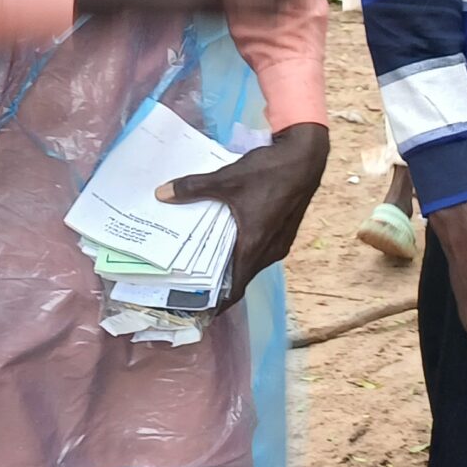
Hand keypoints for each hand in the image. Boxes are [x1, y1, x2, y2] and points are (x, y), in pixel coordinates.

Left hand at [160, 121, 328, 311]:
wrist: (306, 157)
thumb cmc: (268, 172)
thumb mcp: (227, 178)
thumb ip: (193, 188)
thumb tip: (161, 194)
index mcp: (254, 247)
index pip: (235, 290)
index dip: (215, 303)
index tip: (195, 309)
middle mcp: (269, 251)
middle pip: (240, 276)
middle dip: (217, 282)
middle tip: (189, 280)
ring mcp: (280, 241)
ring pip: (251, 261)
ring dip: (231, 263)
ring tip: (203, 257)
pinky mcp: (284, 230)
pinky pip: (260, 248)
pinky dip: (243, 248)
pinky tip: (227, 234)